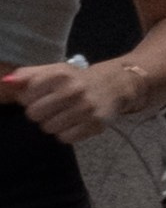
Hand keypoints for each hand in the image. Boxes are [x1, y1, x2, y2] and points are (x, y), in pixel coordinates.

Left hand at [0, 55, 128, 145]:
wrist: (113, 86)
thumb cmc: (76, 79)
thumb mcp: (54, 70)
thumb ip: (28, 75)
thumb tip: (5, 82)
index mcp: (60, 74)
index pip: (26, 96)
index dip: (28, 99)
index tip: (39, 97)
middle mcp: (73, 90)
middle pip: (34, 114)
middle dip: (39, 113)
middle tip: (50, 108)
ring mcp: (85, 108)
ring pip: (48, 128)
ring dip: (52, 124)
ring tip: (62, 115)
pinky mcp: (94, 124)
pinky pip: (65, 138)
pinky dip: (65, 133)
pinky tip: (73, 123)